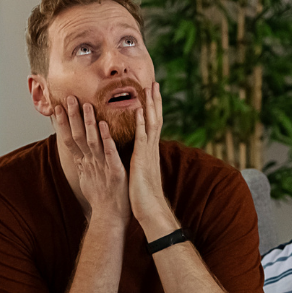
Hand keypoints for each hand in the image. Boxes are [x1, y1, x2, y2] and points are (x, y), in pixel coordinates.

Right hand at [52, 95, 128, 225]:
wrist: (110, 218)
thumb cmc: (102, 199)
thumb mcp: (88, 179)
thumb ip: (84, 163)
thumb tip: (78, 154)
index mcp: (84, 163)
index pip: (70, 139)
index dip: (63, 123)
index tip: (58, 107)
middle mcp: (89, 163)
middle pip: (78, 136)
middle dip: (72, 117)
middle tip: (69, 98)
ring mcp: (101, 167)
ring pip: (92, 141)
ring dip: (89, 123)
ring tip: (86, 105)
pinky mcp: (115, 172)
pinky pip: (110, 153)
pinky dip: (107, 140)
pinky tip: (105, 126)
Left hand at [127, 82, 176, 239]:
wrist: (150, 209)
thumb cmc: (142, 194)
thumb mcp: (140, 171)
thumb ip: (139, 159)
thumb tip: (137, 154)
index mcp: (149, 150)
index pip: (151, 124)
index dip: (152, 109)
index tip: (151, 94)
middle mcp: (151, 148)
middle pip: (154, 119)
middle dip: (154, 101)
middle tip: (154, 82)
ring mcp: (148, 153)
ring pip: (151, 123)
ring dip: (150, 105)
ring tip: (149, 88)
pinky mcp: (143, 159)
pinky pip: (142, 138)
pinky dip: (141, 123)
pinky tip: (139, 110)